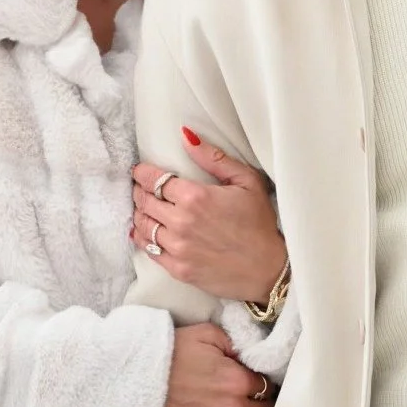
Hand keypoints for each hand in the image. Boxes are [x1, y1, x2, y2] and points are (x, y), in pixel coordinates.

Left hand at [131, 131, 287, 304]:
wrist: (267, 270)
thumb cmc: (259, 223)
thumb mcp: (246, 181)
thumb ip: (214, 158)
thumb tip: (186, 137)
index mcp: (196, 197)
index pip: (155, 179)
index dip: (143, 173)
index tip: (140, 170)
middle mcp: (181, 222)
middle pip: (145, 201)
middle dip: (139, 191)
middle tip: (140, 187)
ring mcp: (178, 248)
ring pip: (143, 226)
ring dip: (140, 213)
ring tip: (143, 207)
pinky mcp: (178, 270)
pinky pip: (149, 251)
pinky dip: (142, 239)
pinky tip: (142, 232)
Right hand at [160, 322, 275, 406]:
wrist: (139, 381)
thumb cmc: (172, 354)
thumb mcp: (206, 334)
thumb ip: (234, 342)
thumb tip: (249, 354)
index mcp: (236, 379)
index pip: (267, 385)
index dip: (267, 382)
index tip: (264, 381)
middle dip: (266, 404)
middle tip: (263, 400)